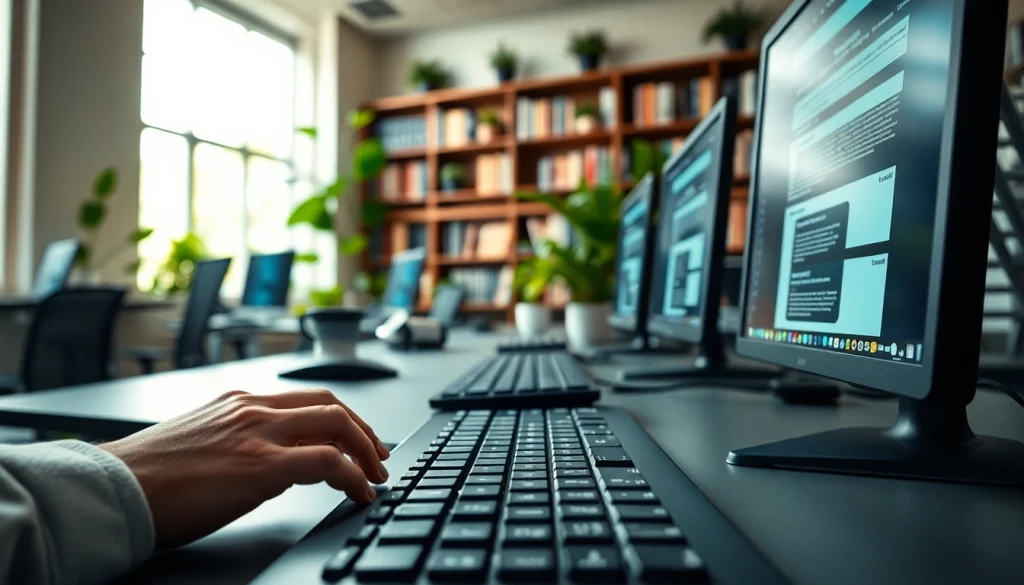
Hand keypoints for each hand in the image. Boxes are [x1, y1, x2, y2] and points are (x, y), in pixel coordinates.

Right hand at [101, 388, 389, 549]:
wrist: (113, 488)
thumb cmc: (148, 475)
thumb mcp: (199, 441)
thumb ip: (237, 440)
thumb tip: (270, 463)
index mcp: (238, 401)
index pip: (308, 399)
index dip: (344, 418)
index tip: (359, 438)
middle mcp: (253, 409)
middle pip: (332, 404)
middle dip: (364, 432)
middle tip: (378, 458)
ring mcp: (259, 434)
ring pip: (337, 425)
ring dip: (367, 452)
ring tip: (376, 478)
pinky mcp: (261, 466)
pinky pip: (328, 462)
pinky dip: (354, 476)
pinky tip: (360, 493)